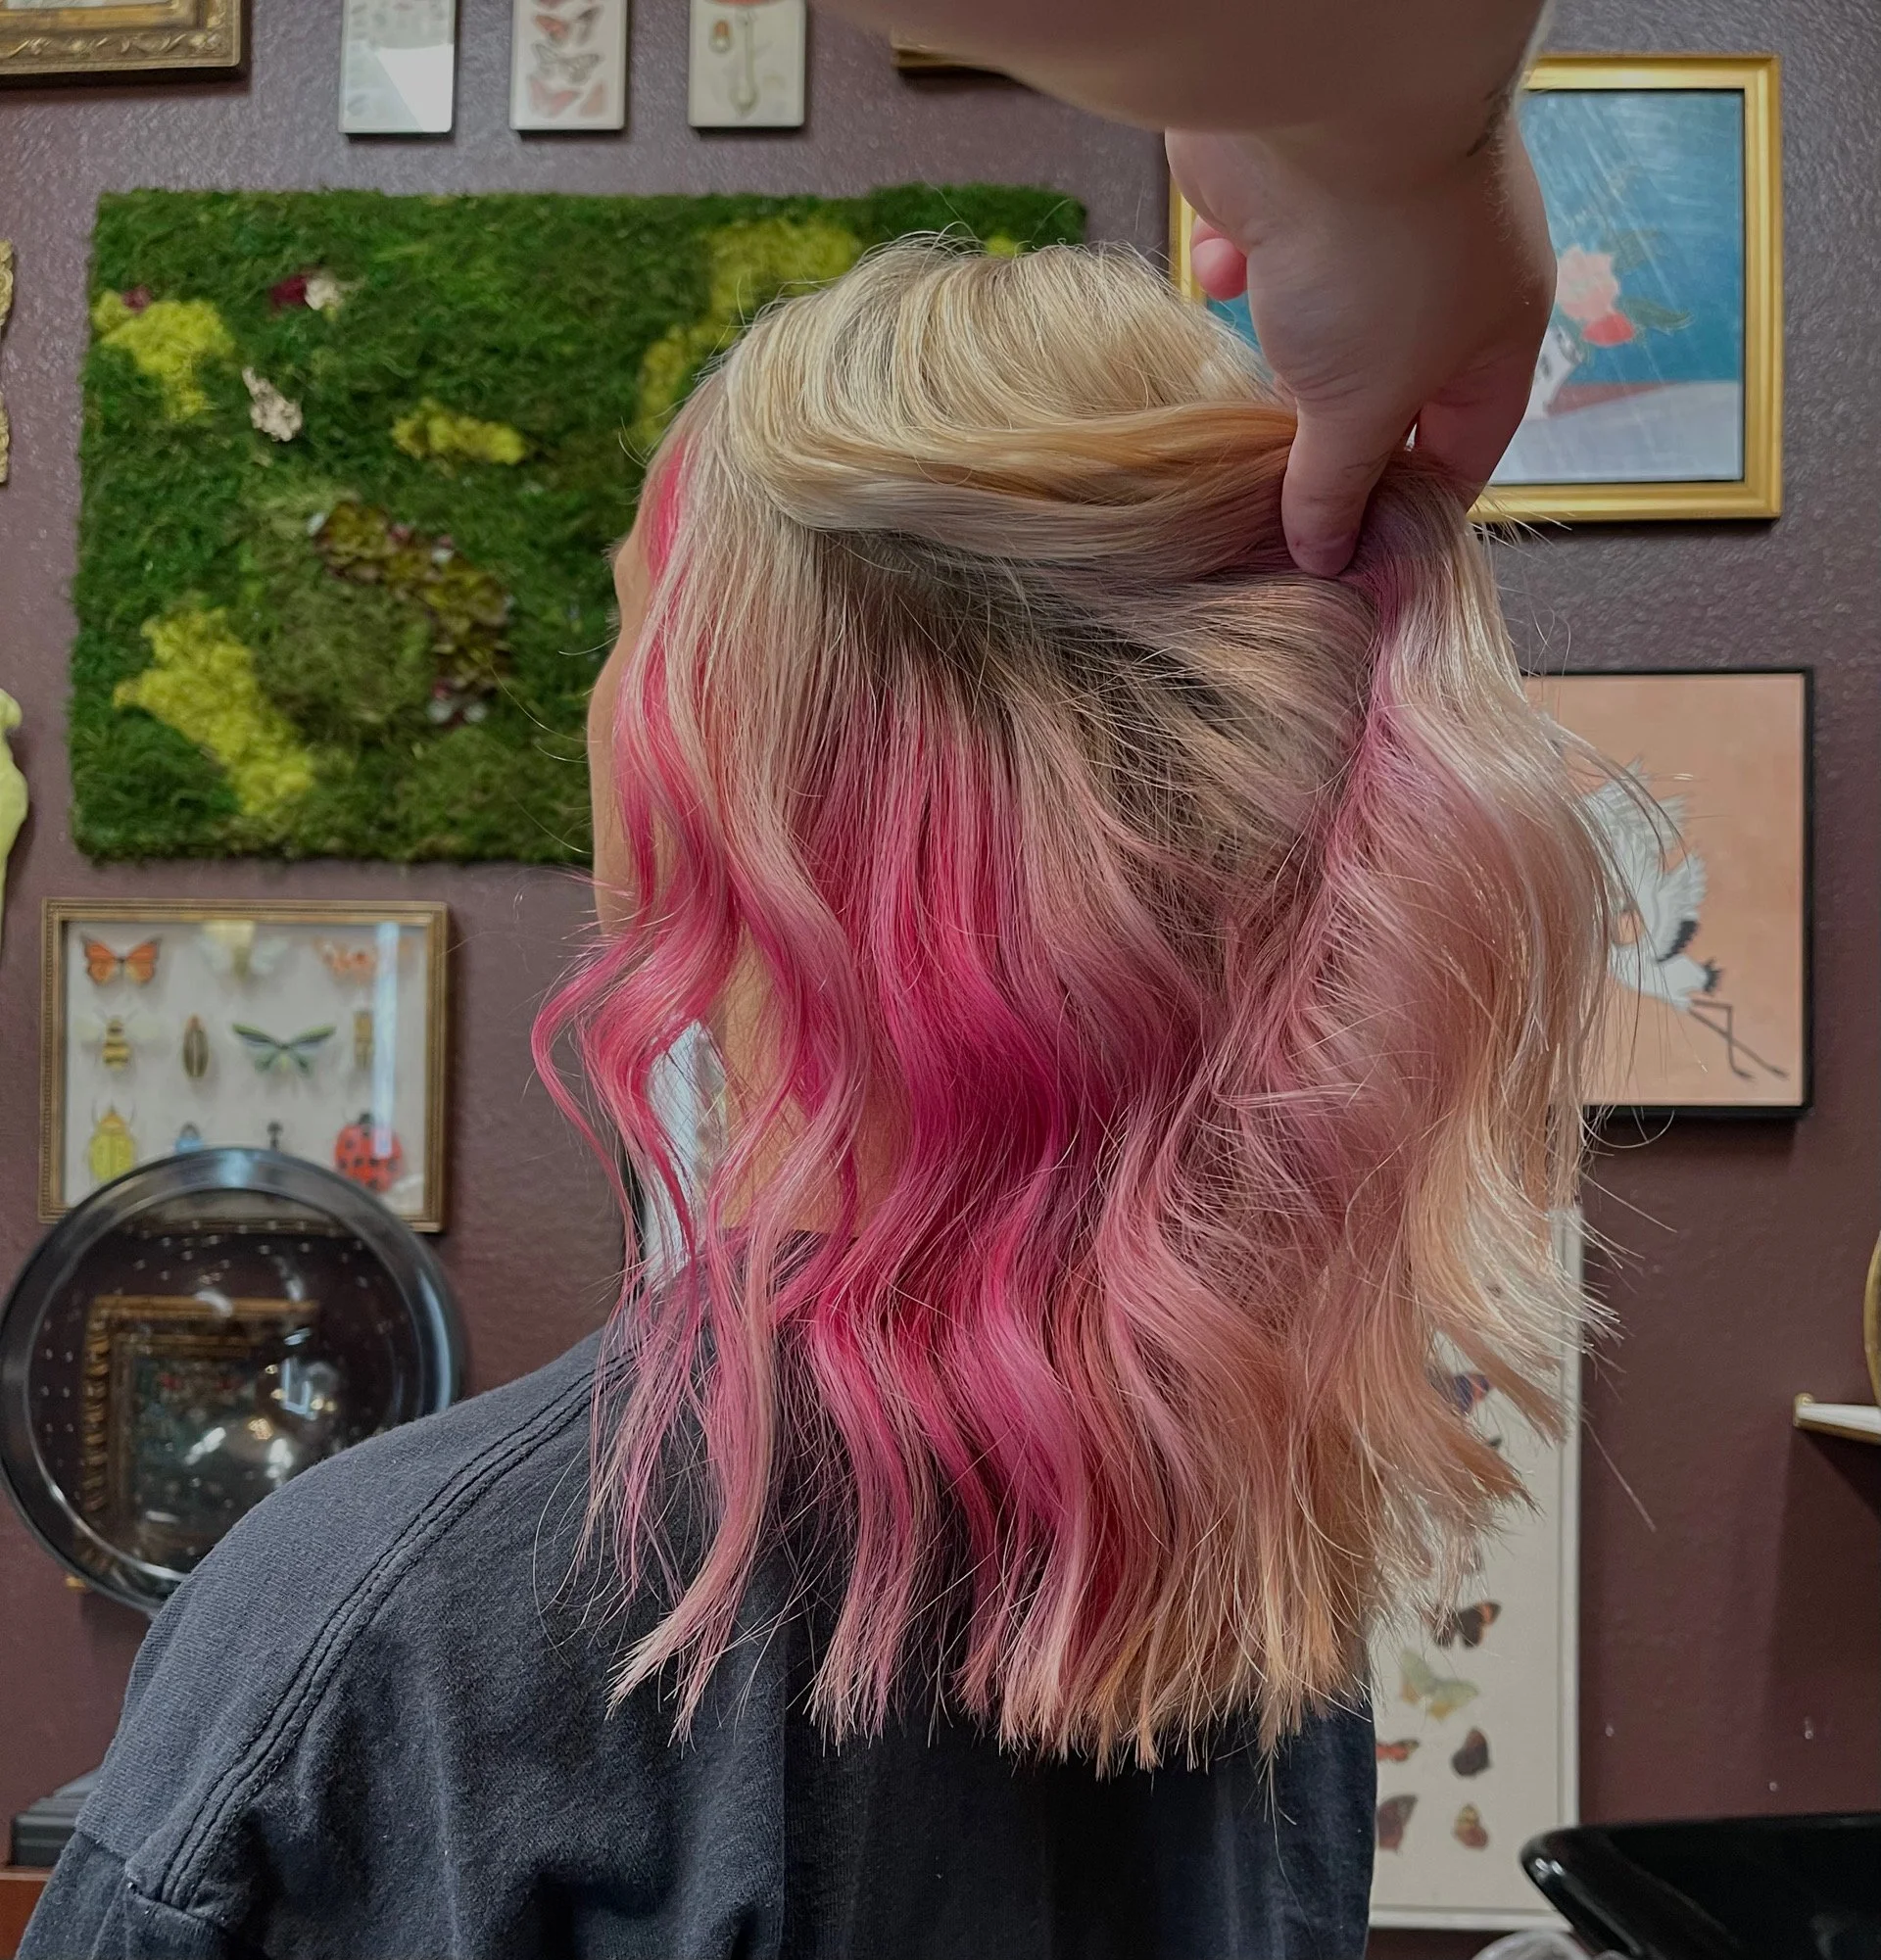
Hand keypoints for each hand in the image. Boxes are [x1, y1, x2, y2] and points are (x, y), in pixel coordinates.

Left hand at [1168, 117, 1554, 574]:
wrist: (1319, 98)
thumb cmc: (1378, 256)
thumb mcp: (1357, 404)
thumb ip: (1335, 485)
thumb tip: (1323, 556)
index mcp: (1495, 335)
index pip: (1465, 449)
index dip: (1412, 511)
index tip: (1355, 561)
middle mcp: (1443, 284)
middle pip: (1386, 397)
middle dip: (1329, 447)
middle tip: (1276, 510)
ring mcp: (1369, 234)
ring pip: (1318, 332)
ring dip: (1279, 367)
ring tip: (1236, 425)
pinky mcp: (1293, 196)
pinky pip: (1265, 256)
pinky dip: (1242, 275)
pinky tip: (1225, 280)